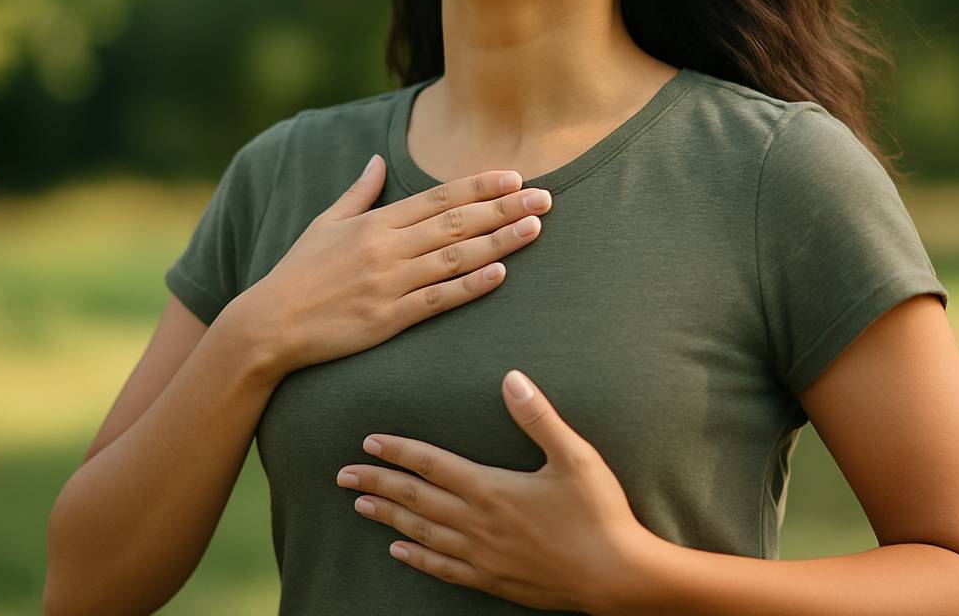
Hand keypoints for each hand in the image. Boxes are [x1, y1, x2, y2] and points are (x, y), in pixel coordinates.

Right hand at [235, 155, 552, 380]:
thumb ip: (357, 192)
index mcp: (375, 222)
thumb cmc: (298, 273)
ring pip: (454, 257)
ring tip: (534, 227)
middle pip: (456, 222)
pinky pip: (437, 300)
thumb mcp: (323, 224)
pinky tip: (500, 274)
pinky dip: (469, 285)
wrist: (269, 325)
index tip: (514, 176)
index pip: (438, 197)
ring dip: (498, 241)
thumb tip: (374, 159)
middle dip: (503, 207)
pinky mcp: (388, 319)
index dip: (479, 186)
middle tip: (545, 197)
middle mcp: (387, 248)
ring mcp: (389, 283)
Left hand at [336, 369, 653, 612]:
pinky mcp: (492, 580)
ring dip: (388, 518)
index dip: (398, 451)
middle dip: (376, 484)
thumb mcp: (575, 456)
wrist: (616, 576)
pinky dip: (415, 557)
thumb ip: (539, 417)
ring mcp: (481, 555)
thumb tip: (511, 378)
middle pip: (415, 499)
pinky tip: (398, 551)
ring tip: (360, 506)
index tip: (369, 441)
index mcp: (492, 489)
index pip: (432, 464)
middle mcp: (477, 523)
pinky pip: (442, 568)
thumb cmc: (599, 513)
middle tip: (342, 475)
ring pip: (421, 533)